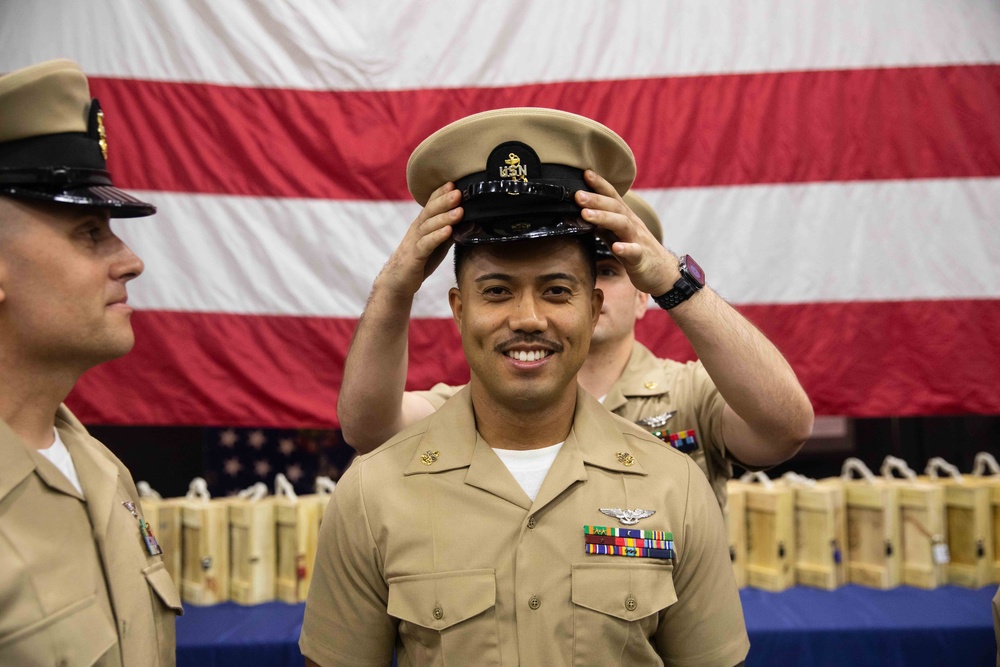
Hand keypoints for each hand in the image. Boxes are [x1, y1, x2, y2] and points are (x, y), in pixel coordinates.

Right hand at [378, 183, 462, 297]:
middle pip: (430, 211)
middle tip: (458, 192)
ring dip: (444, 217)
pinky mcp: (415, 256)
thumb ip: (450, 232)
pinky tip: (448, 231)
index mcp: (423, 224)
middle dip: (444, 200)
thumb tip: (471, 223)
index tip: (454, 182)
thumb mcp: (437, 244)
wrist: (398, 281)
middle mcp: (417, 229)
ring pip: (429, 226)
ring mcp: (415, 242)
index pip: (431, 204)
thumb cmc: (420, 260)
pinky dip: (437, 237)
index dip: (440, 193)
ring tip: (459, 210)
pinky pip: (426, 244)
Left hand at [575, 171, 677, 295]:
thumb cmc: (638, 253)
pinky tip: (616, 247)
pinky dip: (625, 248)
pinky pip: (634, 252)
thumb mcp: (618, 236)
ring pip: (623, 224)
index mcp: (626, 218)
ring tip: (585, 215)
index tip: (585, 173)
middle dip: (596, 199)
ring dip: (604, 218)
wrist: (663, 273)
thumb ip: (603, 226)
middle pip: (615, 207)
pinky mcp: (642, 258)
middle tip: (577, 195)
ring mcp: (638, 240)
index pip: (612, 197)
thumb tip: (582, 216)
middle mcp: (633, 225)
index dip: (600, 185)